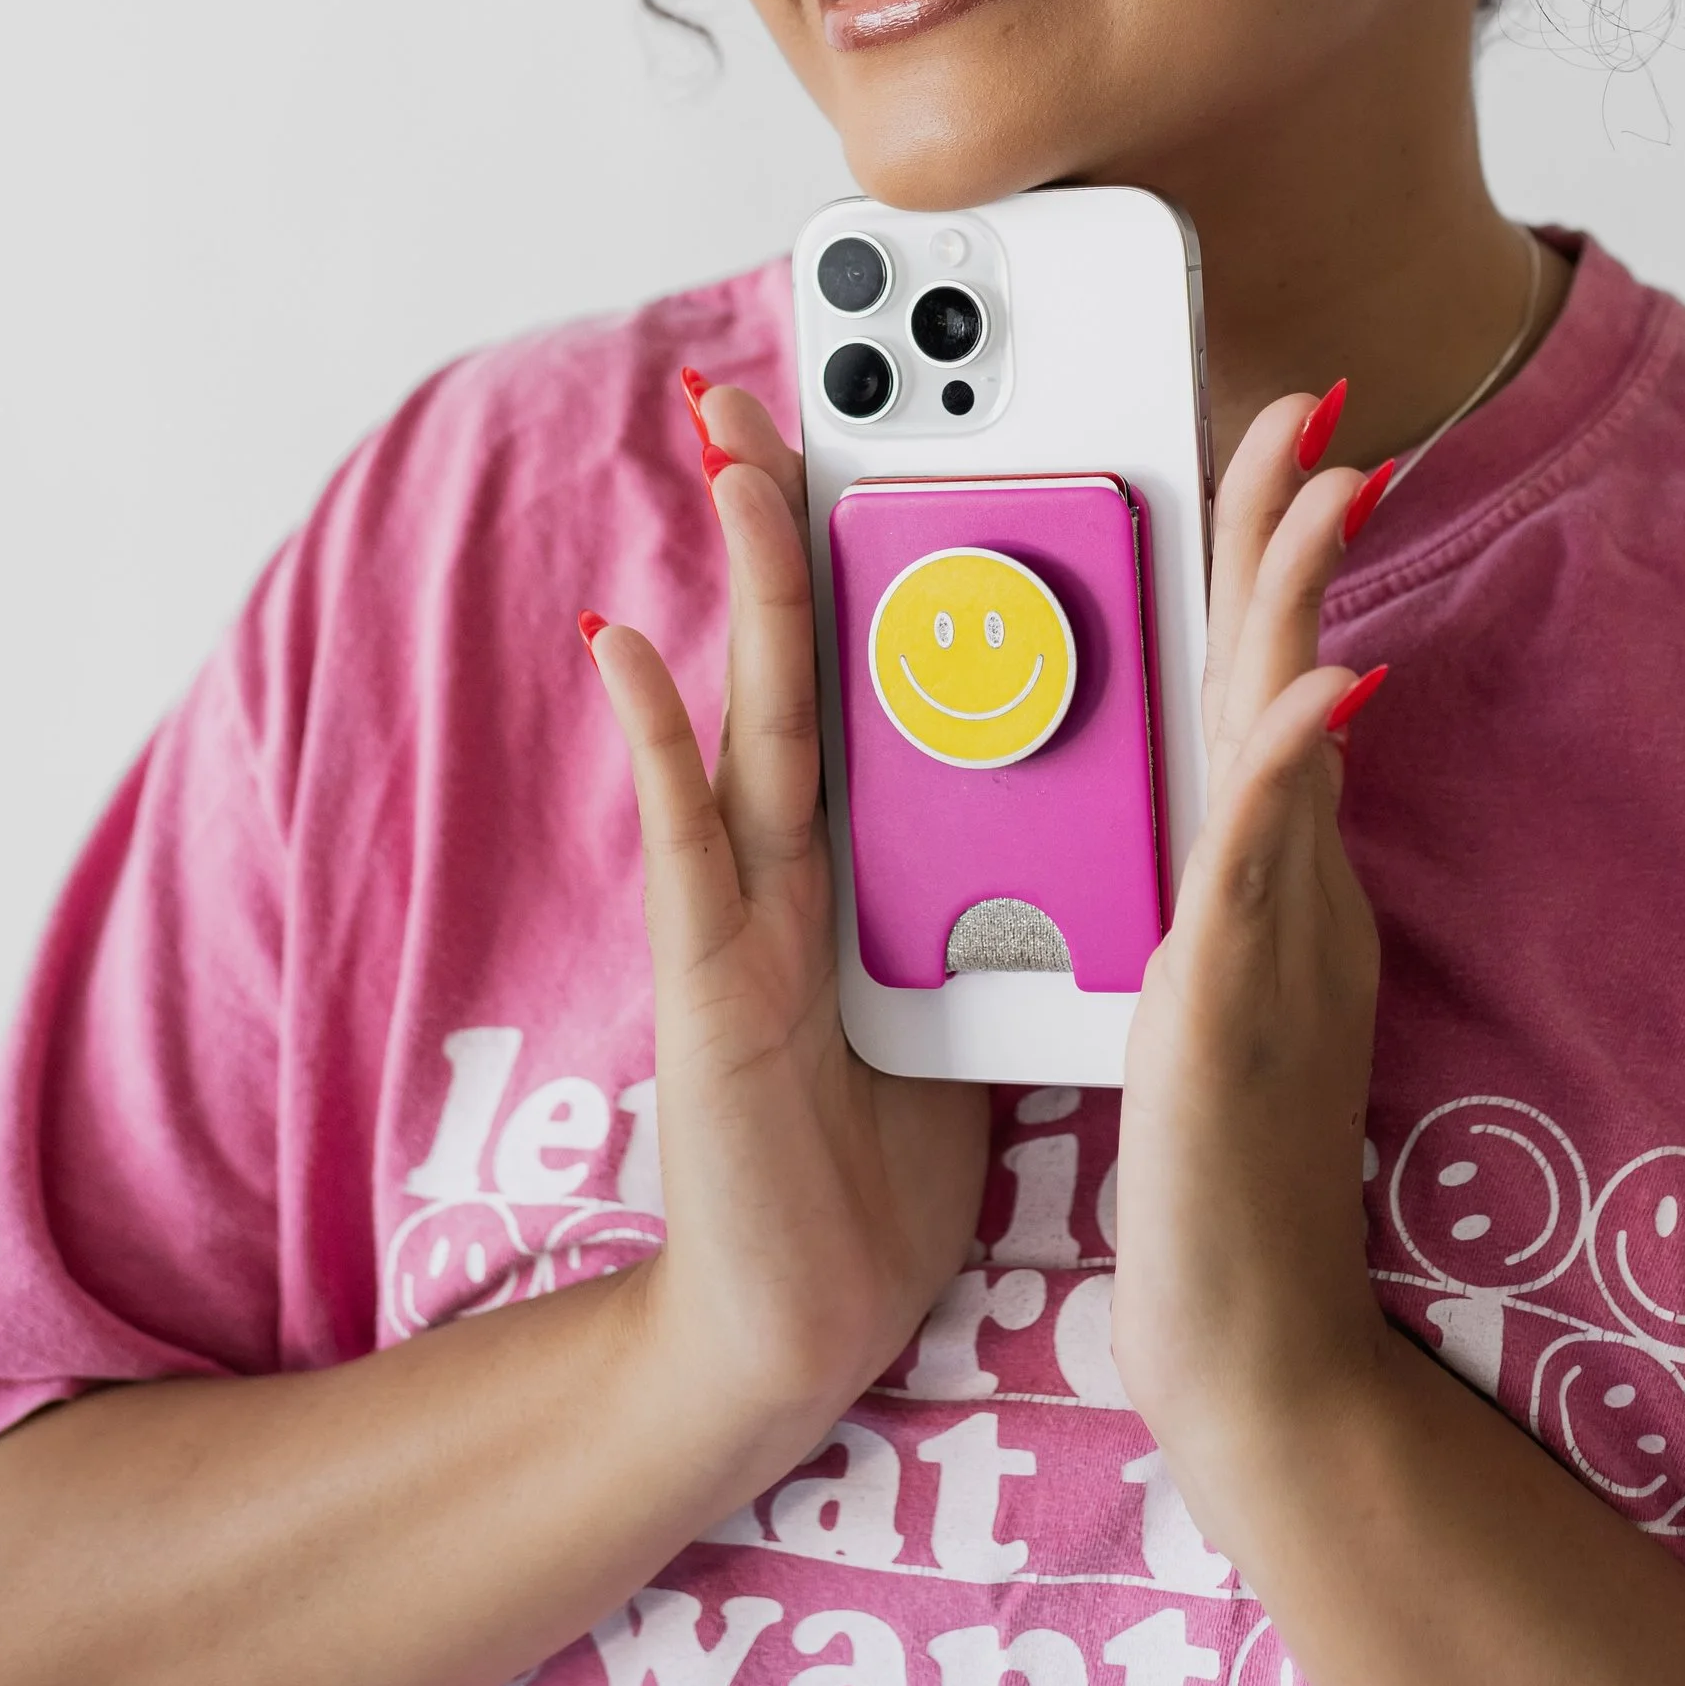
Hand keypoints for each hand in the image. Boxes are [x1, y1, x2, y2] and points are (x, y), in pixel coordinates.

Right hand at [588, 384, 989, 1459]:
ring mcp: (740, 903)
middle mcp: (794, 850)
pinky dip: (653, 739)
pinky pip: (684, 839)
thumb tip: (1061, 787)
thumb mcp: (964, 976)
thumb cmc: (885, 1151)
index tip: (903, 417)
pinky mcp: (710, 977)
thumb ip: (982, 873)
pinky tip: (622, 646)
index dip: (885, 539)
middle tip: (776, 370)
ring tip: (729, 445)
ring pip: (748, 704)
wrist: (805, 1315)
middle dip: (783, 506)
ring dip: (735, 572)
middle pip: (799, 645)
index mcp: (868, 842)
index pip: (880, 659)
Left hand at [1109, 393, 1387, 1498]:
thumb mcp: (1222, 988)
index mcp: (1266, 877)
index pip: (1261, 679)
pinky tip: (1319, 681)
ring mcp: (1271, 936)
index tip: (1273, 444)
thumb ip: (1238, 883)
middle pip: (1286, 669)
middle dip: (1288, 527)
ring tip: (1319, 477)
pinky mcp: (1235, 1003)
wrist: (1246, 1344)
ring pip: (1283, 734)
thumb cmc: (1217, 1174)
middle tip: (1305, 401)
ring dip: (1297, 600)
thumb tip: (1257, 781)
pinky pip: (1264, 863)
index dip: (1267, 560)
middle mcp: (1283, 885)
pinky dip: (1291, 763)